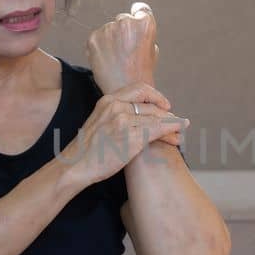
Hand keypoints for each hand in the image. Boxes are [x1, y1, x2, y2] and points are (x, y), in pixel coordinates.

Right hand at [59, 81, 188, 186]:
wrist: (74, 166)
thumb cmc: (87, 149)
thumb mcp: (99, 122)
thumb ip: (116, 114)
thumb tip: (139, 116)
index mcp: (107, 101)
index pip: (139, 88)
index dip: (156, 95)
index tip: (165, 105)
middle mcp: (115, 107)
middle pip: (151, 105)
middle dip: (167, 114)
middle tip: (177, 122)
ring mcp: (123, 121)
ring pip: (156, 118)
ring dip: (172, 124)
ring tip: (180, 131)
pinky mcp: (130, 138)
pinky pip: (156, 131)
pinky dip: (170, 131)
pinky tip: (177, 134)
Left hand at [87, 1, 158, 93]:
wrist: (124, 91)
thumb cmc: (141, 73)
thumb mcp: (152, 51)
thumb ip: (144, 34)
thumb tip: (135, 25)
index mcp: (145, 24)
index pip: (141, 9)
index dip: (138, 16)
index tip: (135, 22)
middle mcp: (126, 22)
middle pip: (123, 19)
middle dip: (123, 31)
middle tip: (125, 50)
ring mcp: (108, 29)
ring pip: (108, 29)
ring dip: (110, 39)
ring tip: (116, 58)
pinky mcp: (93, 38)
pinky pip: (97, 38)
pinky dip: (99, 46)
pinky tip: (106, 60)